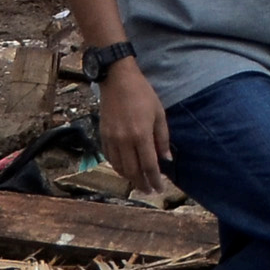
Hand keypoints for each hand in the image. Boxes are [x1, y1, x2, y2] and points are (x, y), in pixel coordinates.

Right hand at [96, 59, 171, 193]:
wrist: (118, 80)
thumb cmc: (143, 94)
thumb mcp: (159, 114)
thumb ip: (163, 138)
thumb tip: (167, 159)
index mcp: (141, 135)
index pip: (149, 165)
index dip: (155, 180)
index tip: (160, 189)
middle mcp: (125, 140)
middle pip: (133, 171)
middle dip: (142, 183)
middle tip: (149, 190)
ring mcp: (112, 139)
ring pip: (119, 167)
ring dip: (129, 178)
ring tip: (138, 182)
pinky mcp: (103, 135)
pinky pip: (109, 158)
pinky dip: (117, 167)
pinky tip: (125, 169)